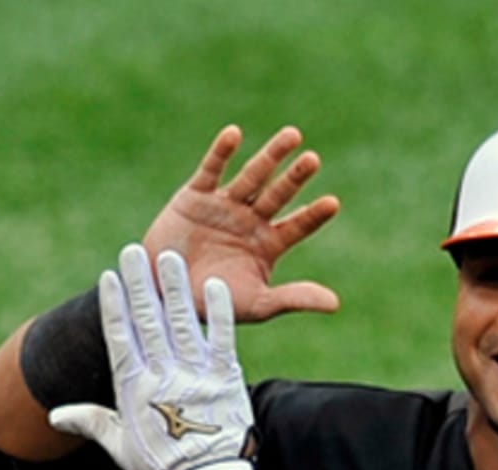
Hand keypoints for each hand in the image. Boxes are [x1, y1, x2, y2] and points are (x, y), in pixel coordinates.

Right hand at [46, 246, 255, 469]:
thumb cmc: (161, 467)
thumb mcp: (119, 446)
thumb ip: (89, 422)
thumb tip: (54, 416)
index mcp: (134, 389)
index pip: (120, 338)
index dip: (114, 306)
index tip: (109, 277)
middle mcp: (163, 375)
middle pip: (148, 321)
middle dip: (140, 284)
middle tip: (134, 251)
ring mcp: (195, 374)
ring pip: (181, 323)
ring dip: (174, 288)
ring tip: (169, 257)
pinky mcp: (226, 378)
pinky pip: (222, 339)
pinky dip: (218, 312)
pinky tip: (213, 286)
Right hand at [140, 125, 340, 322]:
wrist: (162, 298)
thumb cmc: (212, 306)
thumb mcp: (257, 304)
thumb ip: (294, 298)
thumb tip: (335, 304)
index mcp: (268, 244)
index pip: (298, 225)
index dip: (314, 215)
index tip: (332, 204)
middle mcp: (250, 220)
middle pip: (279, 194)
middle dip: (295, 177)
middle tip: (313, 160)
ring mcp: (224, 205)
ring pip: (252, 176)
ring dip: (271, 156)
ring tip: (293, 136)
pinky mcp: (195, 196)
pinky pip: (211, 170)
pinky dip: (221, 152)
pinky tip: (234, 134)